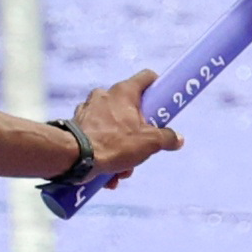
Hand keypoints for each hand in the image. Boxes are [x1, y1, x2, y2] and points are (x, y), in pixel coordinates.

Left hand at [67, 67, 181, 178]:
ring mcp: (88, 108)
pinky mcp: (77, 124)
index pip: (147, 77)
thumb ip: (166, 138)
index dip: (158, 87)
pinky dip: (103, 153)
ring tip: (121, 171)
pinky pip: (97, 136)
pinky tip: (107, 174)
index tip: (163, 103)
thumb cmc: (114, 143)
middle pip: (130, 109)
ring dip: (121, 149)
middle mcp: (105, 95)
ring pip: (113, 126)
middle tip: (140, 150)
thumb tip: (178, 139)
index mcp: (124, 92)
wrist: (74, 157)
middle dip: (137, 133)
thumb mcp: (149, 143)